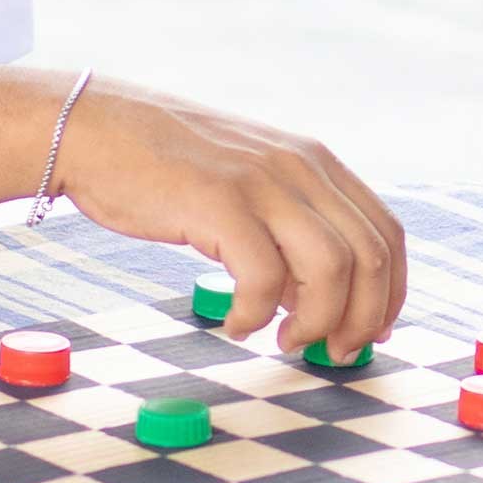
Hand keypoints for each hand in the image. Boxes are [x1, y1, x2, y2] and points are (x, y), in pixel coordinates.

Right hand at [51, 78, 406, 358]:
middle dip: (360, 319)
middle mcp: (299, 165)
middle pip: (369, 256)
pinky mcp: (219, 202)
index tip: (371, 332)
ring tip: (282, 340)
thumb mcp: (245, 183)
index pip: (385, 233)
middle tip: (331, 353)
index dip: (388, 293)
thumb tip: (314, 301)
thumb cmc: (163, 166)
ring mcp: (260, 181)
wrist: (93, 129)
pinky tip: (233, 324)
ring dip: (315, 322)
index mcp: (314, 160)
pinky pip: (263, 279)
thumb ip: (286, 230)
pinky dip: (255, 315)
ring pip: (330, 270)